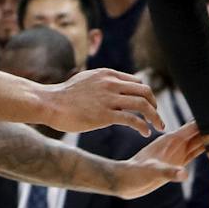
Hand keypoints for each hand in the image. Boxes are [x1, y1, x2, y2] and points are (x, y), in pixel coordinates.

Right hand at [45, 68, 163, 134]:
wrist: (49, 103)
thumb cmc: (64, 95)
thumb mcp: (86, 80)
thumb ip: (102, 82)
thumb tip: (112, 87)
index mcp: (107, 74)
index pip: (136, 82)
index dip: (145, 95)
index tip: (148, 107)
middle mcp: (111, 84)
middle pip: (145, 91)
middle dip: (155, 105)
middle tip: (157, 117)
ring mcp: (109, 99)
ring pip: (143, 104)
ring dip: (155, 116)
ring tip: (159, 126)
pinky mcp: (105, 115)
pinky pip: (132, 120)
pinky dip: (143, 126)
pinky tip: (145, 133)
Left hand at [114, 120, 202, 197]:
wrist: (127, 179)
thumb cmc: (137, 175)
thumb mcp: (152, 173)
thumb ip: (168, 173)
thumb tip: (183, 174)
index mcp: (173, 141)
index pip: (196, 125)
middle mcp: (177, 143)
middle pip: (201, 128)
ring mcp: (178, 150)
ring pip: (200, 138)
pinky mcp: (178, 159)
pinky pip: (196, 149)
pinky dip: (207, 145)